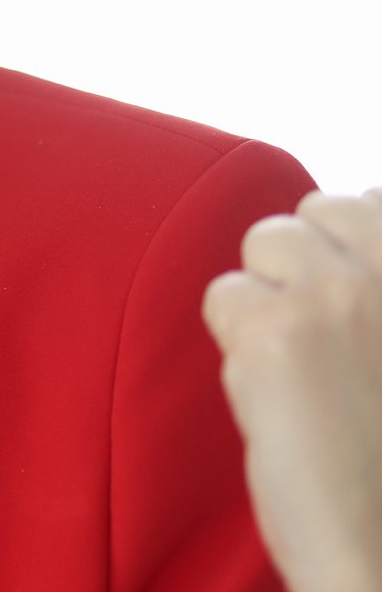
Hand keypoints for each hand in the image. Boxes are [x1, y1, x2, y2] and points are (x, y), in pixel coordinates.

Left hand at [205, 189, 381, 591]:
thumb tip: (361, 204)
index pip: (372, 200)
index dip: (349, 243)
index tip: (348, 298)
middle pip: (316, 211)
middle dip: (306, 263)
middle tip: (322, 339)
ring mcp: (339, 293)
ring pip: (267, 241)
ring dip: (270, 297)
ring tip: (304, 366)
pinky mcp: (275, 330)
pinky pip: (225, 294)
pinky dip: (237, 339)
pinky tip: (276, 390)